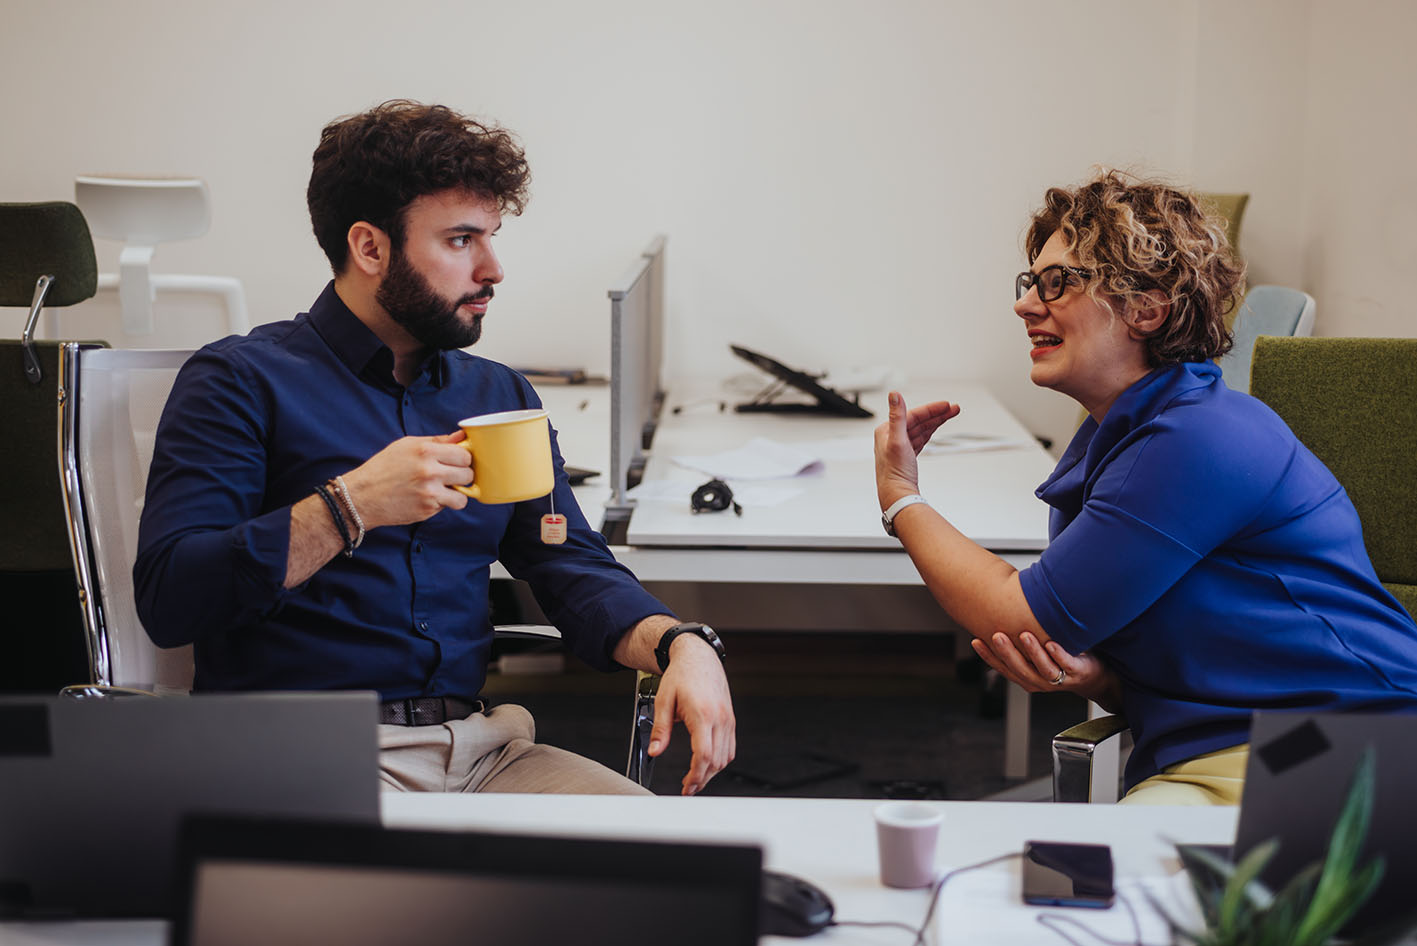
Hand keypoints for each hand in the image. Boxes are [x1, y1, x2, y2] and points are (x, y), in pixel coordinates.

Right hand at [341, 432, 473, 528]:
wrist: (362, 496)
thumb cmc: (384, 468)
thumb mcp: (407, 445)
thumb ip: (437, 441)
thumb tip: (462, 436)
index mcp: (425, 451)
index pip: (464, 455)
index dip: (463, 459)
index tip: (457, 462)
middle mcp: (429, 471)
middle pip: (468, 474)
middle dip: (462, 475)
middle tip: (450, 476)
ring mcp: (429, 492)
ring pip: (463, 496)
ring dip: (457, 494)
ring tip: (444, 489)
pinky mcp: (427, 509)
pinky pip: (448, 506)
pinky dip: (443, 504)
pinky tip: (429, 498)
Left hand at [648, 635, 735, 795]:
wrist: (698, 657)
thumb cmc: (681, 675)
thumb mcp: (663, 700)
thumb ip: (660, 729)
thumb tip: (654, 751)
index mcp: (702, 714)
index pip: (703, 754)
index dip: (696, 776)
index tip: (687, 786)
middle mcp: (720, 718)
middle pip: (716, 761)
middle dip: (703, 779)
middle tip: (688, 788)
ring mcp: (728, 719)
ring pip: (726, 757)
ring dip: (712, 772)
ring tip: (696, 779)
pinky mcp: (730, 719)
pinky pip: (730, 747)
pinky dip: (720, 760)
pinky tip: (708, 763)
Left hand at [874, 392, 959, 509]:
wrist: (897, 494)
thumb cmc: (894, 472)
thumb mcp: (897, 440)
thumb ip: (897, 416)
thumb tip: (894, 394)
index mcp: (886, 430)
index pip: (912, 414)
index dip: (931, 409)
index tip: (946, 405)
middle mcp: (891, 436)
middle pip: (918, 420)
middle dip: (937, 414)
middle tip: (954, 409)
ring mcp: (899, 446)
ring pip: (920, 429)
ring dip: (936, 422)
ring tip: (951, 415)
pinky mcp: (906, 455)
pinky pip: (920, 438)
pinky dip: (929, 433)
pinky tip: (936, 429)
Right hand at [970, 632, 1112, 700]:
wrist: (1093, 677)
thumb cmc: (1061, 661)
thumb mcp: (1037, 654)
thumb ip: (1020, 643)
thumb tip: (1001, 616)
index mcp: (1026, 676)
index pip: (1003, 667)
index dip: (988, 656)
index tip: (976, 640)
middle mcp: (1040, 680)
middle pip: (1019, 669)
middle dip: (1007, 652)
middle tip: (997, 635)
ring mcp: (1058, 679)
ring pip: (1043, 668)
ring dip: (1032, 652)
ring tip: (1024, 635)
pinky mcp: (1076, 673)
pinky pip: (1066, 664)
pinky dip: (1058, 654)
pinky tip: (1052, 643)